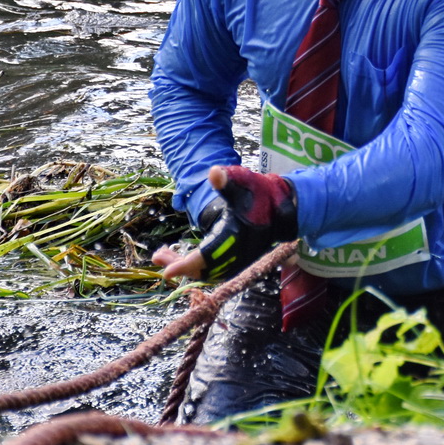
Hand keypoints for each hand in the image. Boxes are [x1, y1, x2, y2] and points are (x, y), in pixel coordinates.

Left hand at [154, 165, 297, 281]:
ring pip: (207, 271)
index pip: (207, 257)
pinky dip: (195, 266)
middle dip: (179, 265)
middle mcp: (237, 253)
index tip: (166, 271)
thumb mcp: (245, 183)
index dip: (186, 265)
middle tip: (157, 256)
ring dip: (185, 265)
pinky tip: (181, 257)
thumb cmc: (262, 194)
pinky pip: (212, 270)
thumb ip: (228, 180)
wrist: (285, 207)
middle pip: (203, 269)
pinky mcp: (236, 260)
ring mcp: (238, 260)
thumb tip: (213, 172)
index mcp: (237, 236)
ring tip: (163, 255)